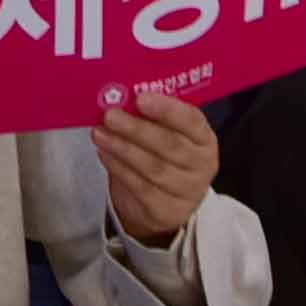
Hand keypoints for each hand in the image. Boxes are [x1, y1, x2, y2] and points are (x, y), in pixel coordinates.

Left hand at [94, 89, 220, 245]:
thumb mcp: (164, 133)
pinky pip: (141, 187)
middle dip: (138, 129)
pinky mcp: (167, 211)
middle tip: (111, 115)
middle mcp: (203, 165)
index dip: (167, 109)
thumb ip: (150, 116)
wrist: (162, 202)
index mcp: (205, 138)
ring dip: (123, 148)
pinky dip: (119, 168)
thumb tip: (121, 94)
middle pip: (171, 145)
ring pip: (154, 168)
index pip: (192, 121)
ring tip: (100, 133)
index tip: (141, 98)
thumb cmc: (161, 156)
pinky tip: (104, 153)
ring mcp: (188, 191)